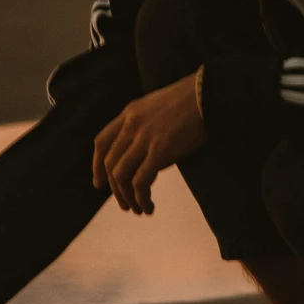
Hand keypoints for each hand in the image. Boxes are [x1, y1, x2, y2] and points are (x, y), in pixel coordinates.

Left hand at [91, 72, 206, 213]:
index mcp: (129, 113)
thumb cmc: (190, 102)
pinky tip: (149, 206)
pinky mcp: (159, 150)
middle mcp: (131, 126)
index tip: (100, 184)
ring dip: (127, 197)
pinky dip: (141, 198)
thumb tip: (143, 154)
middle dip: (115, 189)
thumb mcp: (156, 107)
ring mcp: (144, 138)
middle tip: (125, 204)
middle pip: (110, 163)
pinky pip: (140, 182)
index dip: (96, 166)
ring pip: (121, 175)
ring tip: (138, 209)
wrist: (207, 95)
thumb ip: (144, 126)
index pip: (102, 142)